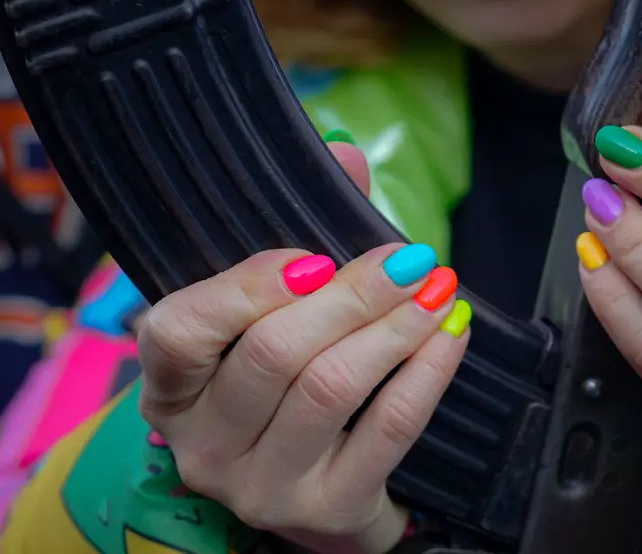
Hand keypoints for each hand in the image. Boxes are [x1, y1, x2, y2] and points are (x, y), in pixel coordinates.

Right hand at [137, 140, 470, 553]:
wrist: (325, 490)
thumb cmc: (293, 385)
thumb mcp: (278, 316)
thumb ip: (304, 229)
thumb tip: (344, 152)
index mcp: (173, 387)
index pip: (177, 334)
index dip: (246, 288)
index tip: (315, 256)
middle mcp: (204, 442)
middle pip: (274, 355)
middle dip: (353, 296)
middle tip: (409, 258)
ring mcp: (263, 485)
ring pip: (331, 388)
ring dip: (396, 327)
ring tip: (438, 288)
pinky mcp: (328, 508)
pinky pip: (388, 429)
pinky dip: (426, 373)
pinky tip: (450, 336)